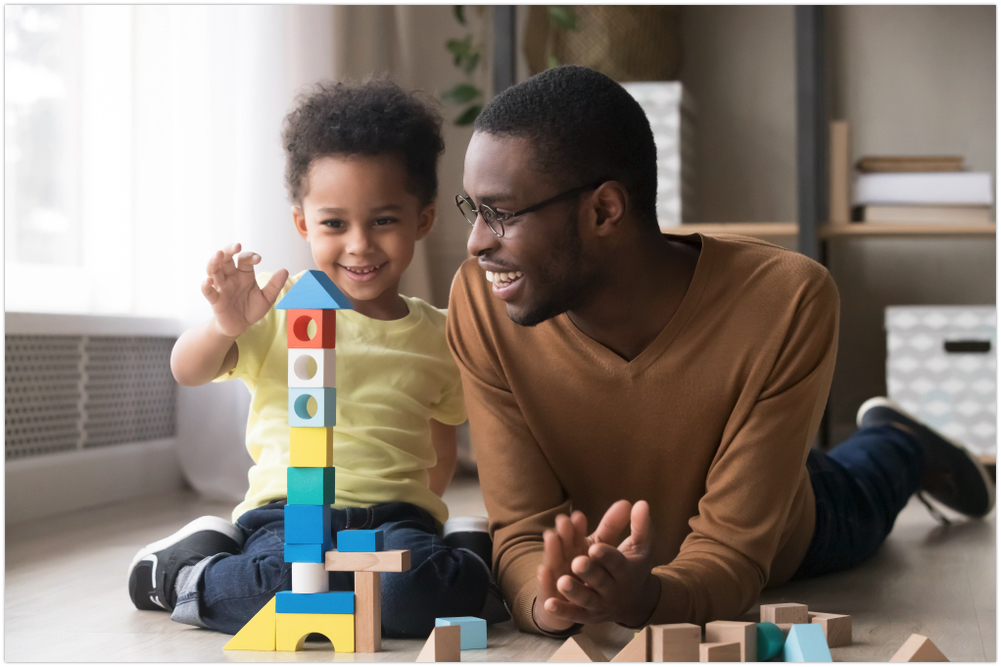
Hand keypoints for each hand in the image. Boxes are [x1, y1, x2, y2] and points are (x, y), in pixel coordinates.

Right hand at [201, 243, 288, 337]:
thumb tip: (284, 271)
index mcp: (244, 274)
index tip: (258, 259)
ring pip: (213, 270)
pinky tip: (208, 281)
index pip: (244, 260)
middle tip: (236, 246)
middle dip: (229, 250)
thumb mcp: (266, 298)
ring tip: (218, 254)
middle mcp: (231, 277)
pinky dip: (206, 285)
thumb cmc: (251, 309)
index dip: (250, 257)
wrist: (240, 326)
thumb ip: (274, 285)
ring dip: (214, 261)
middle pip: (225, 259)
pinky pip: (207, 291)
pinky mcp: (215, 300)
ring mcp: (221, 287)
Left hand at [535, 500, 659, 629]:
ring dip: (574, 592)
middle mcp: (613, 589)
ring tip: (561, 581)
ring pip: (586, 599)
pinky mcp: (587, 615)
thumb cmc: (634, 566)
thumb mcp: (639, 546)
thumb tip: (640, 502)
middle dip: (589, 572)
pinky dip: (562, 611)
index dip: (606, 556)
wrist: (635, 602)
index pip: (616, 563)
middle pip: (600, 582)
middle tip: (577, 562)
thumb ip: (639, 526)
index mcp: (626, 571)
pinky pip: (574, 615)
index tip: (595, 548)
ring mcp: (599, 604)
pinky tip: (549, 603)